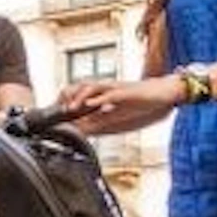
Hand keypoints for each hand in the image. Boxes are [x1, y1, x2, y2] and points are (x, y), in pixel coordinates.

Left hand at [55, 77, 182, 132]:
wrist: (163, 94)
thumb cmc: (140, 103)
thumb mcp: (115, 115)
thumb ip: (98, 121)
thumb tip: (81, 131)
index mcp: (101, 93)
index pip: (77, 93)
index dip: (63, 101)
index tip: (52, 113)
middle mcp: (105, 88)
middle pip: (79, 86)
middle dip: (66, 96)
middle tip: (57, 110)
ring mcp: (114, 88)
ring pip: (91, 87)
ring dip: (79, 96)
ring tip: (70, 107)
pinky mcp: (126, 91)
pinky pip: (110, 93)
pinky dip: (99, 99)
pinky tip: (92, 104)